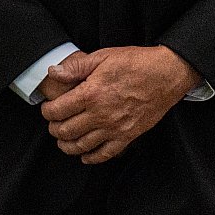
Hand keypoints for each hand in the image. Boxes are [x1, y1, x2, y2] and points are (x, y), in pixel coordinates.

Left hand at [39, 45, 202, 163]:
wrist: (167, 74)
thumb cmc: (138, 63)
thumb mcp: (104, 56)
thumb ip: (76, 66)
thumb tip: (53, 73)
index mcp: (92, 94)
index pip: (57, 111)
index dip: (47, 111)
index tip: (48, 108)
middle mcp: (100, 114)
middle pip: (65, 131)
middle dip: (54, 128)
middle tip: (54, 123)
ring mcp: (114, 128)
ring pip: (81, 146)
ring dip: (67, 145)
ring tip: (64, 139)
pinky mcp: (127, 136)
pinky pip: (104, 154)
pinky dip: (91, 157)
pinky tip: (85, 154)